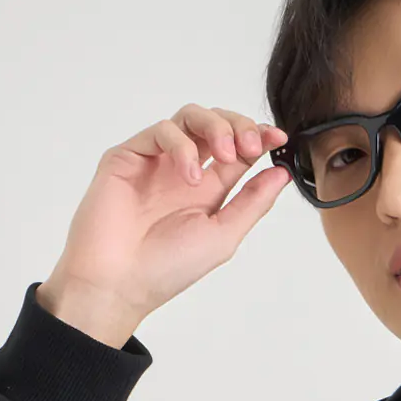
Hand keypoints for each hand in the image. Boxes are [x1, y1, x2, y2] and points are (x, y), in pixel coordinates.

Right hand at [38, 105, 293, 343]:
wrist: (119, 282)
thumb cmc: (167, 268)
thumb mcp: (224, 236)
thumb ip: (253, 203)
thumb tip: (281, 173)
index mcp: (208, 189)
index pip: (239, 149)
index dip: (260, 137)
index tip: (278, 138)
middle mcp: (183, 170)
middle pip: (217, 124)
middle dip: (240, 126)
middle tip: (252, 146)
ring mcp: (156, 160)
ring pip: (190, 118)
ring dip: (216, 127)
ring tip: (226, 154)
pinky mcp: (128, 155)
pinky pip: (160, 131)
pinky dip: (182, 146)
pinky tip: (190, 176)